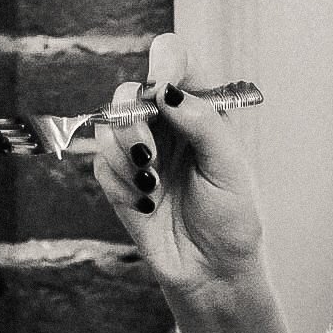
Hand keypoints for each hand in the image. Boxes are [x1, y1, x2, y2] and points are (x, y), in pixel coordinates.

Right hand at [94, 32, 268, 299]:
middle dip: (133, 119)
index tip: (160, 88)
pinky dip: (120, 182)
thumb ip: (202, 122)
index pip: (175, 61)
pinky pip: (100, 162)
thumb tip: (167, 90)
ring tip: (151, 186)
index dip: (164, 62)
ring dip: (124, 154)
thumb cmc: (231, 217)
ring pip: (107, 124)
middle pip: (129, 90)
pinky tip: (145, 203)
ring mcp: (138, 149)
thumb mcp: (229, 167)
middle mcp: (165, 123)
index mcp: (198, 110)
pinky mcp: (117, 178)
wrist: (211, 271)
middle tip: (148, 154)